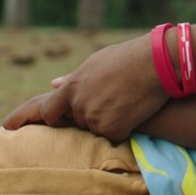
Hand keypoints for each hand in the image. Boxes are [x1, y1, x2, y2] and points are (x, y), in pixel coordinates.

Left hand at [2, 36, 168, 141]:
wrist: (155, 63)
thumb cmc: (127, 58)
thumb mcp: (95, 63)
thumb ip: (72, 78)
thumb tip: (53, 83)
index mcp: (71, 87)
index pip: (47, 111)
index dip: (46, 118)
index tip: (40, 124)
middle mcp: (78, 105)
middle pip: (78, 121)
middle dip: (91, 116)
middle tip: (112, 101)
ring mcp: (94, 118)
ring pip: (96, 129)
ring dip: (109, 121)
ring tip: (127, 101)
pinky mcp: (112, 129)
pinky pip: (114, 136)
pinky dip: (124, 129)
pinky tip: (134, 112)